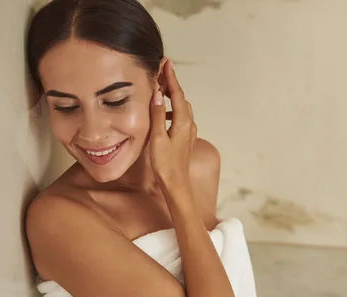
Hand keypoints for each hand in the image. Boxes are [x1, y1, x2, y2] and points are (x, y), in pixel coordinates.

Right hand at [149, 60, 196, 190]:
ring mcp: (189, 131)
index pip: (177, 93)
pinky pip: (180, 116)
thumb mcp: (157, 137)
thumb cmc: (165, 164)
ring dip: (172, 96)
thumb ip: (157, 114)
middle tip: (160, 72)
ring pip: (181, 107)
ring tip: (160, 89)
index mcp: (183, 122)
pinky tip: (163, 113)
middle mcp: (189, 124)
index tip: (166, 62)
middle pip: (181, 98)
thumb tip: (156, 93)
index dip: (171, 77)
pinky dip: (172, 108)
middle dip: (171, 84)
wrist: (176, 184)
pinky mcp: (185, 138)